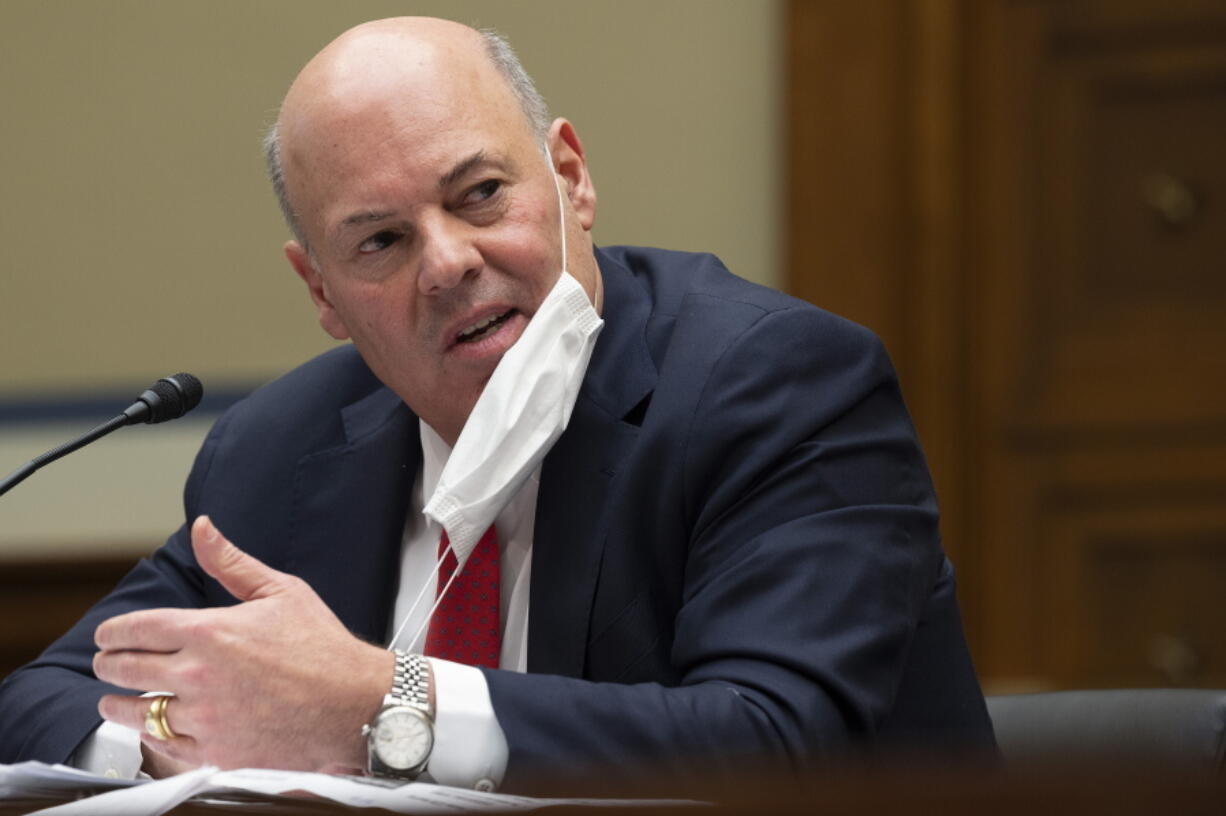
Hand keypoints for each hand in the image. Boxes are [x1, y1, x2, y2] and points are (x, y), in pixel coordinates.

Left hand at [94, 515, 393, 773]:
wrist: (355, 703)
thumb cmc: (323, 646)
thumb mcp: (281, 591)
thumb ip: (231, 562)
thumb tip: (203, 528)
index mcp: (210, 631)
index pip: (136, 629)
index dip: (113, 632)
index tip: (108, 636)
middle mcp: (199, 675)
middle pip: (127, 670)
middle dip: (109, 665)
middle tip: (107, 664)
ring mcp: (206, 718)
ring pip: (140, 713)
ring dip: (120, 705)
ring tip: (116, 701)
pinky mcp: (217, 753)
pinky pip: (167, 747)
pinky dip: (154, 737)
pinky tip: (156, 728)